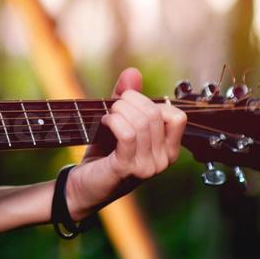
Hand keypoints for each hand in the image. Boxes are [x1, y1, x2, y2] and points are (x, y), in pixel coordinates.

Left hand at [63, 68, 185, 221]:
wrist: (82, 186)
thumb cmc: (103, 155)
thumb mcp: (119, 123)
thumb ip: (127, 99)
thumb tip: (132, 71)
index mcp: (168, 151)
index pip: (177, 117)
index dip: (152, 103)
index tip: (131, 105)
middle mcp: (163, 161)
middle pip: (154, 114)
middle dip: (130, 101)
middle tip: (113, 106)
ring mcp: (148, 167)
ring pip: (141, 122)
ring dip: (119, 110)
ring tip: (108, 115)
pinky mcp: (128, 168)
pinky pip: (128, 133)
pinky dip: (114, 121)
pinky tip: (104, 122)